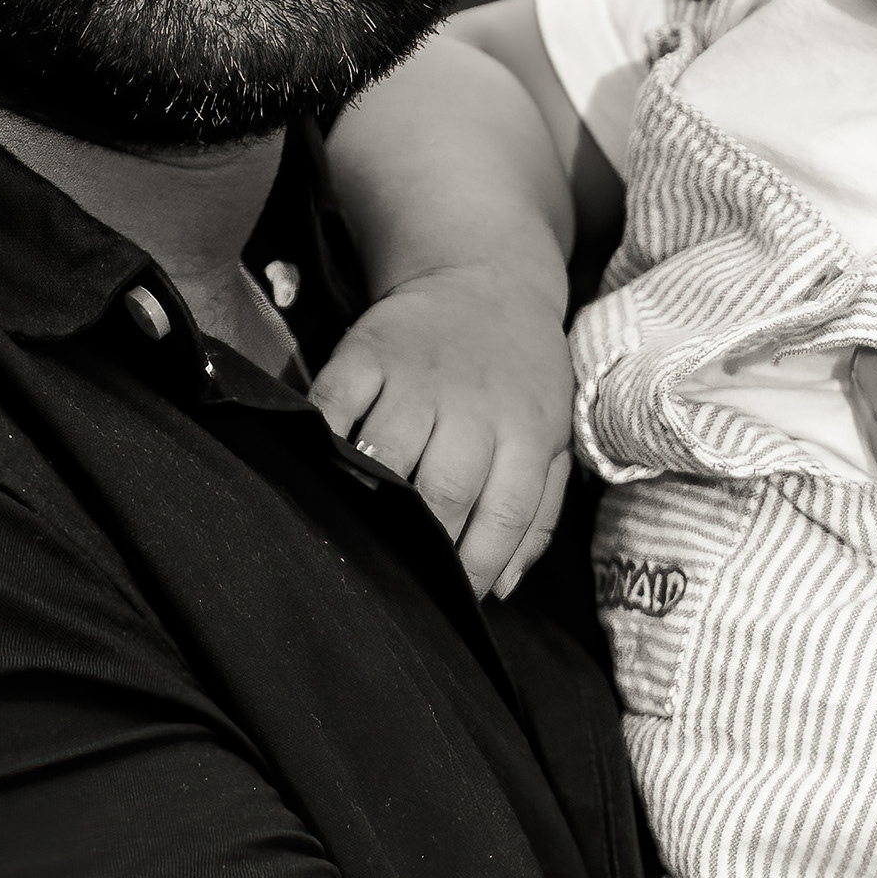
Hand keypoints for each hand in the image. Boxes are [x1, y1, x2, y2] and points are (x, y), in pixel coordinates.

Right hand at [311, 267, 575, 599]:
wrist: (486, 278)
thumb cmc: (522, 378)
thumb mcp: (554, 438)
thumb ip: (538, 515)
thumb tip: (500, 586)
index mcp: (527, 433)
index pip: (504, 515)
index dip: (476, 568)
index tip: (454, 598)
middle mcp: (474, 406)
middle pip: (444, 493)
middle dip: (426, 547)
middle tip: (406, 578)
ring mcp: (417, 377)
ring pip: (389, 453)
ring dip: (373, 501)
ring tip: (363, 535)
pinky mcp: (368, 351)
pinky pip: (336, 400)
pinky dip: (323, 438)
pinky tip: (323, 471)